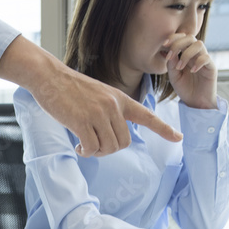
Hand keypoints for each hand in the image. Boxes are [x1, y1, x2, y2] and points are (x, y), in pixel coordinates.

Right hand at [0, 36, 181, 156]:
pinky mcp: (82, 122)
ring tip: (85, 145)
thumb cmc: (70, 88)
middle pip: (124, 142)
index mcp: (119, 99)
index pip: (147, 116)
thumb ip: (109, 111)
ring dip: (97, 152)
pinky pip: (92, 148)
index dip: (164, 129)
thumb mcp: (98, 94)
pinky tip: (78, 147)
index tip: (178, 138)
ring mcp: (98, 114)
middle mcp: (113, 106)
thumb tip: (111, 135)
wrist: (49, 76)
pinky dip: (86, 152)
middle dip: (110, 149)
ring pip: (109, 147)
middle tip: (95, 146)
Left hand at [163, 33, 217, 110]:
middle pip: (190, 38)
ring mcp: (204, 60)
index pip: (182, 38)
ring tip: (180, 67)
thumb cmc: (185, 88)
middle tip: (170, 56)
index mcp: (186, 53)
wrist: (196, 103)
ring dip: (186, 54)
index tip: (164, 44)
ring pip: (199, 44)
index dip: (174, 38)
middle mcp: (196, 54)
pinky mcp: (211, 68)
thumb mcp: (174, 76)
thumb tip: (169, 51)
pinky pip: (206, 58)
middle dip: (178, 44)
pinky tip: (192, 71)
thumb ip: (171, 64)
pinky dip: (198, 62)